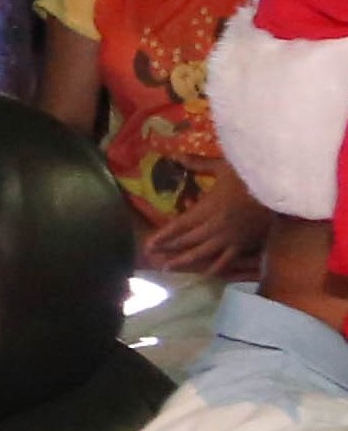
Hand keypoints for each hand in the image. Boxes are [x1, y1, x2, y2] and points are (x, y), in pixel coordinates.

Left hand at [147, 172, 271, 279]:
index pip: (180, 225)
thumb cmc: (253, 175)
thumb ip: (199, 164)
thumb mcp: (224, 166)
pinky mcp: (246, 243)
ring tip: (168, 268)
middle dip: (169, 249)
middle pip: (188, 240)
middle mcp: (216, 226)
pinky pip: (228, 260)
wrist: (283, 189)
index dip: (163, 235)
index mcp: (208, 207)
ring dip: (184, 261)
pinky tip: (205, 274)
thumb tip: (176, 156)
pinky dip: (216, 268)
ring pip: (203, 253)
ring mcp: (231, 237)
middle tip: (152, 257)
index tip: (147, 244)